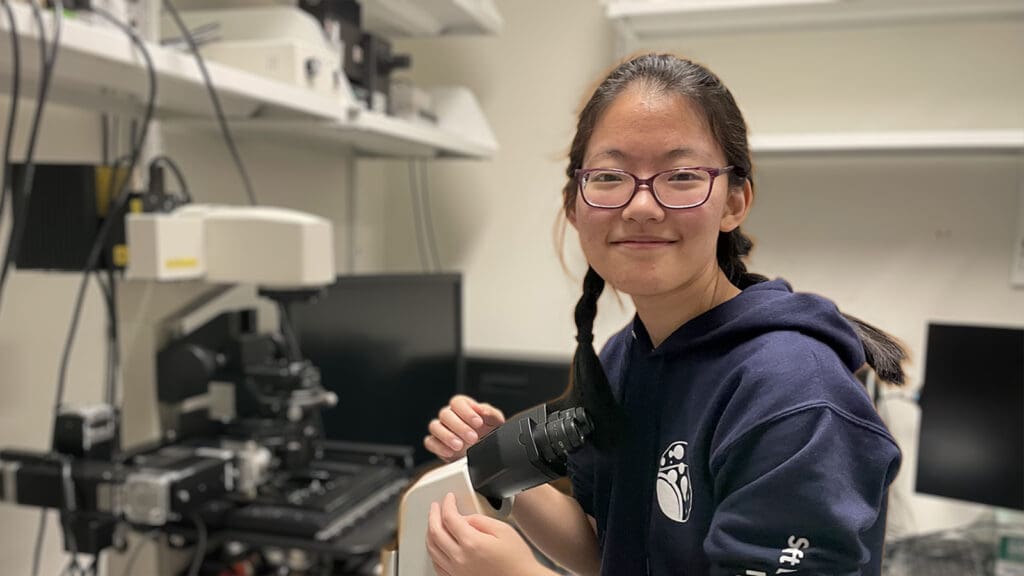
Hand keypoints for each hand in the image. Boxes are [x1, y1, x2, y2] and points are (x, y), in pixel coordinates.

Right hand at [424, 395, 504, 461]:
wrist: (485, 451)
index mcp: (463, 406)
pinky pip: (430, 442)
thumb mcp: (495, 422)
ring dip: (447, 436)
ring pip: (435, 427)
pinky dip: (438, 447)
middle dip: (459, 426)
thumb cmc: (489, 432)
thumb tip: (482, 410)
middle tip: (473, 437)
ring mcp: (441, 429)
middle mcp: (450, 416)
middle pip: (445, 414)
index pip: (457, 402)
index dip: (466, 411)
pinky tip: (450, 452)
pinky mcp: (436, 444)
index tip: (478, 423)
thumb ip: (490, 413)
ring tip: (459, 446)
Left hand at [427, 492, 550, 575]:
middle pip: (435, 532)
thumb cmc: (517, 560)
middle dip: (433, 515)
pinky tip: (436, 546)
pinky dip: (433, 552)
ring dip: (430, 532)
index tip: (449, 499)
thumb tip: (464, 517)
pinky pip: (436, 565)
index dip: (447, 504)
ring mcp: (457, 571)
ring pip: (432, 549)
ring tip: (433, 523)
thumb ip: (480, 520)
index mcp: (471, 543)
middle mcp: (460, 559)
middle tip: (436, 507)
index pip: (450, 517)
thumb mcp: (503, 530)